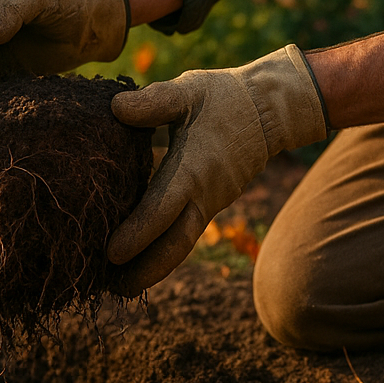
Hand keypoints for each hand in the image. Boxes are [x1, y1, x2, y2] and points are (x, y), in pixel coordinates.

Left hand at [107, 45, 327, 295]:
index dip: (137, 235)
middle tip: (115, 291)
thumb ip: (153, 101)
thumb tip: (115, 108)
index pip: (161, 210)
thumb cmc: (224, 97)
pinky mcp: (212, 203)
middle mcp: (204, 194)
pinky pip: (187, 232)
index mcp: (193, 170)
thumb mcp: (188, 91)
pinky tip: (143, 258)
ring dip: (154, 266)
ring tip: (122, 286)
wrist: (271, 110)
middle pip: (175, 244)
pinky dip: (165, 249)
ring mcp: (211, 202)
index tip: (111, 254)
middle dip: (146, 270)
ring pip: (182, 243)